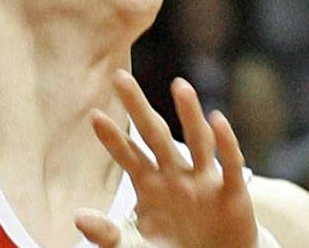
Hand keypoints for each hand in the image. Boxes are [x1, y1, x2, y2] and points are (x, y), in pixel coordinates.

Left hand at [75, 73, 259, 247]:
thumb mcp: (134, 246)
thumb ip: (107, 234)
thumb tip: (77, 217)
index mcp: (151, 187)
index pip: (128, 156)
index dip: (112, 138)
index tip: (93, 115)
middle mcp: (176, 176)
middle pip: (155, 135)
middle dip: (138, 107)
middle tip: (119, 76)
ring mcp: (204, 180)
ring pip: (197, 140)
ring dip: (189, 112)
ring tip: (179, 85)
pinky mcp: (231, 191)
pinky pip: (229, 162)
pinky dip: (225, 141)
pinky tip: (217, 120)